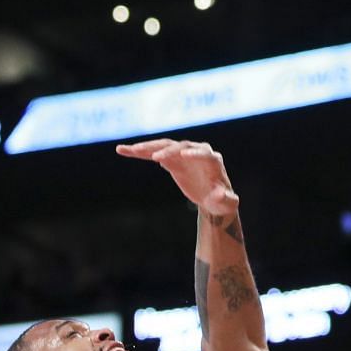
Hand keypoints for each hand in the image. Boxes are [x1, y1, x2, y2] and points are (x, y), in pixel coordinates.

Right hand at [116, 139, 238, 218]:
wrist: (214, 199)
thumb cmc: (223, 201)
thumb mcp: (227, 203)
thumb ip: (225, 199)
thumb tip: (218, 194)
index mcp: (212, 161)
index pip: (204, 153)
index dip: (195, 153)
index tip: (184, 155)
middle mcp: (197, 152)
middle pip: (181, 146)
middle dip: (168, 150)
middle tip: (155, 157)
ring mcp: (182, 153)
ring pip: (164, 146)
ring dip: (147, 147)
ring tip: (130, 149)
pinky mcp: (171, 159)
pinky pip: (153, 153)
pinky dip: (139, 152)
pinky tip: (123, 150)